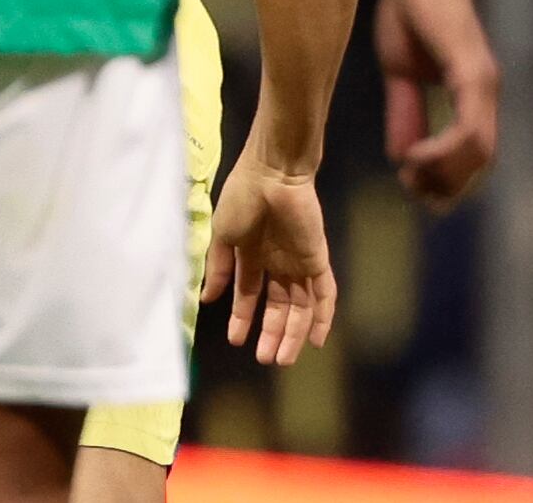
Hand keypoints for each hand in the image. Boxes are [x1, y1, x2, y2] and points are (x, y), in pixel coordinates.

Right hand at [206, 147, 338, 366]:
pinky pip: (324, 291)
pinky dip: (323, 315)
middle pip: (279, 306)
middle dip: (272, 333)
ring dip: (294, 333)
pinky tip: (317, 338)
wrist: (273, 174)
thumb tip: (207, 299)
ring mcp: (299, 261)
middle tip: (266, 359)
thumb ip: (219, 268)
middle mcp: (278, 262)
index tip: (236, 341)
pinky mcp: (317, 258)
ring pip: (300, 305)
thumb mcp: (223, 236)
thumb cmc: (244, 199)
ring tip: (284, 359)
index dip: (243, 318)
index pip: (250, 295)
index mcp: (253, 256)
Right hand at [374, 0, 499, 209]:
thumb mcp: (400, 73)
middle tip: (411, 186)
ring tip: (411, 172)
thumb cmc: (409, 12)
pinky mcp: (472, 71)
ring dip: (445, 172)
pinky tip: (416, 155)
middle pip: (481, 160)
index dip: (446, 177)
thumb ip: (405, 112)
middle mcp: (486, 89)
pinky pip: (469, 126)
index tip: (410, 181)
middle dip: (446, 185)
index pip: (474, 152)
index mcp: (473, 91)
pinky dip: (444, 150)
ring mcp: (483, 80)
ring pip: (479, 150)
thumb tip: (402, 154)